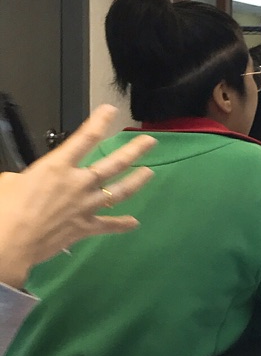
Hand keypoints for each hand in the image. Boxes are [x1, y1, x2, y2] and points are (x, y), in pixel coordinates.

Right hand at [0, 104, 154, 288]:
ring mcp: (85, 205)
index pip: (84, 138)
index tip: (112, 111)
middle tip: (150, 142)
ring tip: (149, 172)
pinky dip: (122, 225)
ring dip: (136, 181)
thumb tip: (23, 183)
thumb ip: (24, 178)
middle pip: (113, 164)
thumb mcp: (8, 182)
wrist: (8, 243)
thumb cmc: (4, 209)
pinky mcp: (85, 227)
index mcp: (57, 167)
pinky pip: (108, 225)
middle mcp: (78, 183)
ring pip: (118, 191)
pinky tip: (134, 223)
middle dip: (134, 151)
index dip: (100, 122)